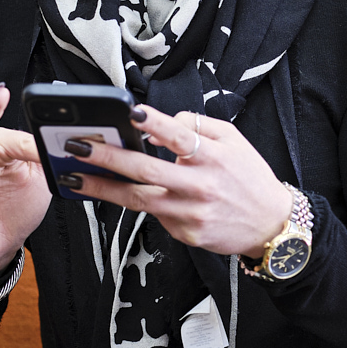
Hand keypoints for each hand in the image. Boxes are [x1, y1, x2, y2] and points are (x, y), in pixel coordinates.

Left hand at [55, 104, 292, 259]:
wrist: (272, 224)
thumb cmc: (249, 178)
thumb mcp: (234, 140)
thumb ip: (199, 126)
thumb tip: (162, 125)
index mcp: (214, 156)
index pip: (180, 135)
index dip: (155, 124)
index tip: (130, 113)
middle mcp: (201, 185)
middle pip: (147, 170)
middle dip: (107, 157)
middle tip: (77, 146)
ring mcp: (192, 212)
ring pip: (138, 199)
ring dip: (102, 187)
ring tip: (74, 176)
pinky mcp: (186, 233)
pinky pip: (155, 215)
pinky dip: (135, 203)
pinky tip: (114, 194)